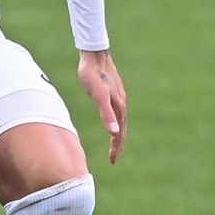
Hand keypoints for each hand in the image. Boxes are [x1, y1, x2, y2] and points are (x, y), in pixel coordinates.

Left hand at [76, 49, 125, 163]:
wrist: (94, 54)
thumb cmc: (92, 74)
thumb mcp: (97, 95)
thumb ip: (106, 114)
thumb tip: (114, 133)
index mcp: (119, 106)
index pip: (120, 133)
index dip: (116, 147)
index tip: (112, 161)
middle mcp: (121, 103)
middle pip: (122, 128)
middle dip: (118, 144)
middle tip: (113, 159)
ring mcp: (118, 97)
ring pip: (120, 120)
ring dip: (118, 134)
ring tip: (113, 145)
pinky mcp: (113, 91)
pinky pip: (116, 112)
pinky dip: (115, 122)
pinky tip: (111, 123)